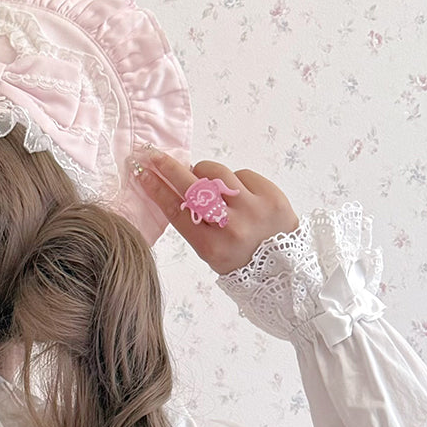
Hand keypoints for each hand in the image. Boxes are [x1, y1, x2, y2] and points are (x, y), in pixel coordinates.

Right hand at [134, 154, 298, 275]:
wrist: (283, 272)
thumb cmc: (240, 262)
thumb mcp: (212, 254)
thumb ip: (195, 224)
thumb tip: (181, 184)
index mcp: (212, 247)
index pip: (177, 210)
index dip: (157, 189)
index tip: (143, 173)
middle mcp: (231, 226)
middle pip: (192, 187)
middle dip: (169, 168)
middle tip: (154, 155)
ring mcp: (253, 208)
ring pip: (217, 173)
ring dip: (204, 172)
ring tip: (204, 179)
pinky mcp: (271, 195)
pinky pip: (242, 175)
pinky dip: (235, 181)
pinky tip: (238, 195)